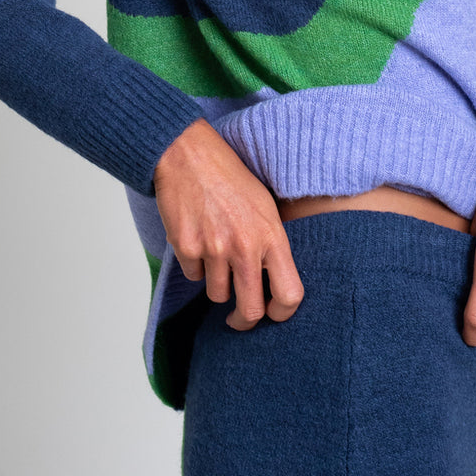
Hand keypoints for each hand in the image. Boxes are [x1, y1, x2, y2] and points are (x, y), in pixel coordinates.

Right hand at [152, 118, 304, 330]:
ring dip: (217, 283)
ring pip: (217, 295)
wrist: (188, 154)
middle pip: (251, 310)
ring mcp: (214, 248)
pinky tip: (197, 237)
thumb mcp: (265, 205)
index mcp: (272, 235)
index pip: (289, 294)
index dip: (282, 313)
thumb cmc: (229, 176)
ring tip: (215, 252)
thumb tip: (275, 282)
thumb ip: (271, 243)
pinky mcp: (186, 247)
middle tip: (238, 319)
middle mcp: (245, 246)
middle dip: (244, 321)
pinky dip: (195, 265)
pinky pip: (194, 275)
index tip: (273, 314)